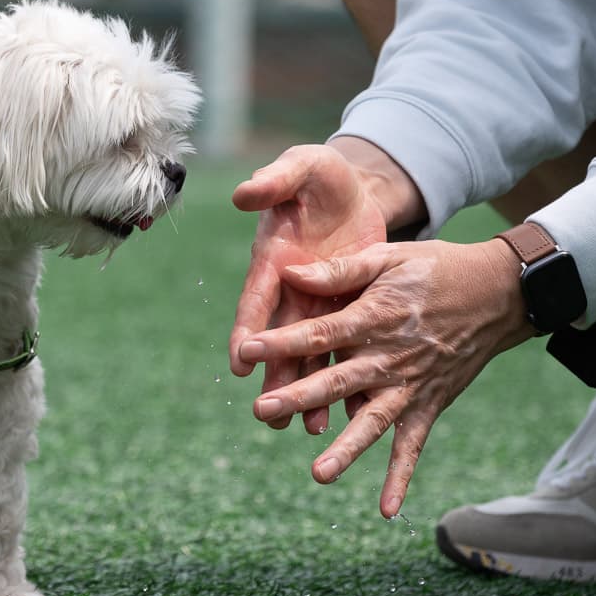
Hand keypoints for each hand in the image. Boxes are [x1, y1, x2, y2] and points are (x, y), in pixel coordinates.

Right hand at [229, 144, 394, 432]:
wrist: (354, 189)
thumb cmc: (320, 175)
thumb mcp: (302, 167)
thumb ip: (276, 179)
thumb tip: (245, 194)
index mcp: (275, 259)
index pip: (257, 299)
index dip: (248, 330)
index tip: (240, 360)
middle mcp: (291, 290)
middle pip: (280, 341)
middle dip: (274, 378)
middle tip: (268, 413)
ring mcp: (318, 304)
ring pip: (310, 356)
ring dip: (308, 391)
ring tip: (308, 427)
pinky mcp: (346, 311)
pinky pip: (343, 351)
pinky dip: (345, 380)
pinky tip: (352, 414)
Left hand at [236, 237, 534, 516]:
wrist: (499, 293)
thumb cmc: (435, 269)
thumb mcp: (389, 257)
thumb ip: (340, 270)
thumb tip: (290, 272)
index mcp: (375, 316)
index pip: (322, 332)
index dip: (283, 341)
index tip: (246, 349)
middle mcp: (391, 356)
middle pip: (338, 381)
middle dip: (298, 396)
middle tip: (260, 410)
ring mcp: (411, 385)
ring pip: (373, 420)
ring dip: (346, 447)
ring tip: (318, 474)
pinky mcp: (429, 404)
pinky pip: (413, 445)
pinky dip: (400, 477)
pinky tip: (386, 511)